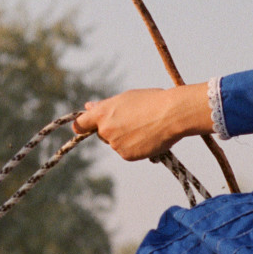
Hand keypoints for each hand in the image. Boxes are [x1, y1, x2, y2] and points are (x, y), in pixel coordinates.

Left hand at [74, 84, 211, 160]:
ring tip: (146, 128)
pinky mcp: (127, 155)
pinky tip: (150, 138)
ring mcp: (115, 144)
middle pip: (102, 134)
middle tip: (134, 121)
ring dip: (127, 139)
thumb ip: (106, 106)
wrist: (172, 115)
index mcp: (102, 113)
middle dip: (113, 130)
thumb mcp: (126, 98)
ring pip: (117, 144)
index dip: (82, 126)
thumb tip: (89, 107)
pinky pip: (128, 152)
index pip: (80, 124)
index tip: (85, 127)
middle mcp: (105, 130)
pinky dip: (137, 148)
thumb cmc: (152, 101)